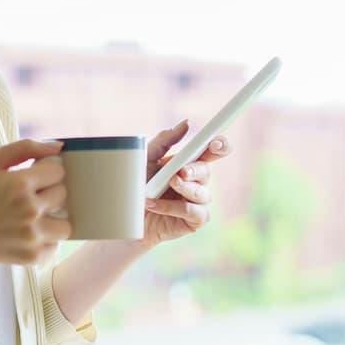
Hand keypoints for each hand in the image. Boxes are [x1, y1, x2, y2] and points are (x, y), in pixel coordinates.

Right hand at [0, 138, 71, 266]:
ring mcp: (33, 236)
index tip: (33, 178)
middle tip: (28, 198)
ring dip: (53, 220)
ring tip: (33, 218)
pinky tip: (27, 234)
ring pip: (66, 224)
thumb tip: (59, 147)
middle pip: (62, 195)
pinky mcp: (34, 256)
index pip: (58, 172)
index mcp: (20, 184)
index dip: (45, 172)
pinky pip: (56, 245)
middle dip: (48, 193)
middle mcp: (30, 210)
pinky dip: (45, 241)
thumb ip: (25, 147)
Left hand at [140, 119, 231, 248]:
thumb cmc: (136, 184)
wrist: (124, 215)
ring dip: (184, 189)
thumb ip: (165, 140)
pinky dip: (172, 207)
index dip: (220, 145)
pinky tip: (153, 205)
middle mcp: (196, 181)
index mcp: (188, 162)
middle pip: (207, 171)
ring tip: (165, 186)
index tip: (214, 143)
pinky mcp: (193, 221)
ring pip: (202, 193)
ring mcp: (197, 202)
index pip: (212, 151)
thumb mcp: (146, 157)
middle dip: (195, 170)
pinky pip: (193, 212)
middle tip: (181, 172)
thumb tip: (187, 123)